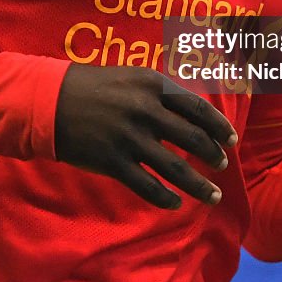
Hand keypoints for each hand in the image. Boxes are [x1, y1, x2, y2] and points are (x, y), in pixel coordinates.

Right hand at [54, 63, 237, 209]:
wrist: (50, 101)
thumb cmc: (93, 86)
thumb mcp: (131, 77)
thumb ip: (160, 92)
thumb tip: (192, 111)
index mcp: (152, 86)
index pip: (197, 108)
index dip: (218, 126)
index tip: (231, 140)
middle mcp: (145, 111)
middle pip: (193, 139)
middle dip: (213, 155)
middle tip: (222, 165)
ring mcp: (129, 138)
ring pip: (176, 168)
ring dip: (198, 185)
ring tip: (212, 195)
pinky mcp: (113, 162)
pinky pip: (147, 186)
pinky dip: (165, 198)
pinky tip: (175, 204)